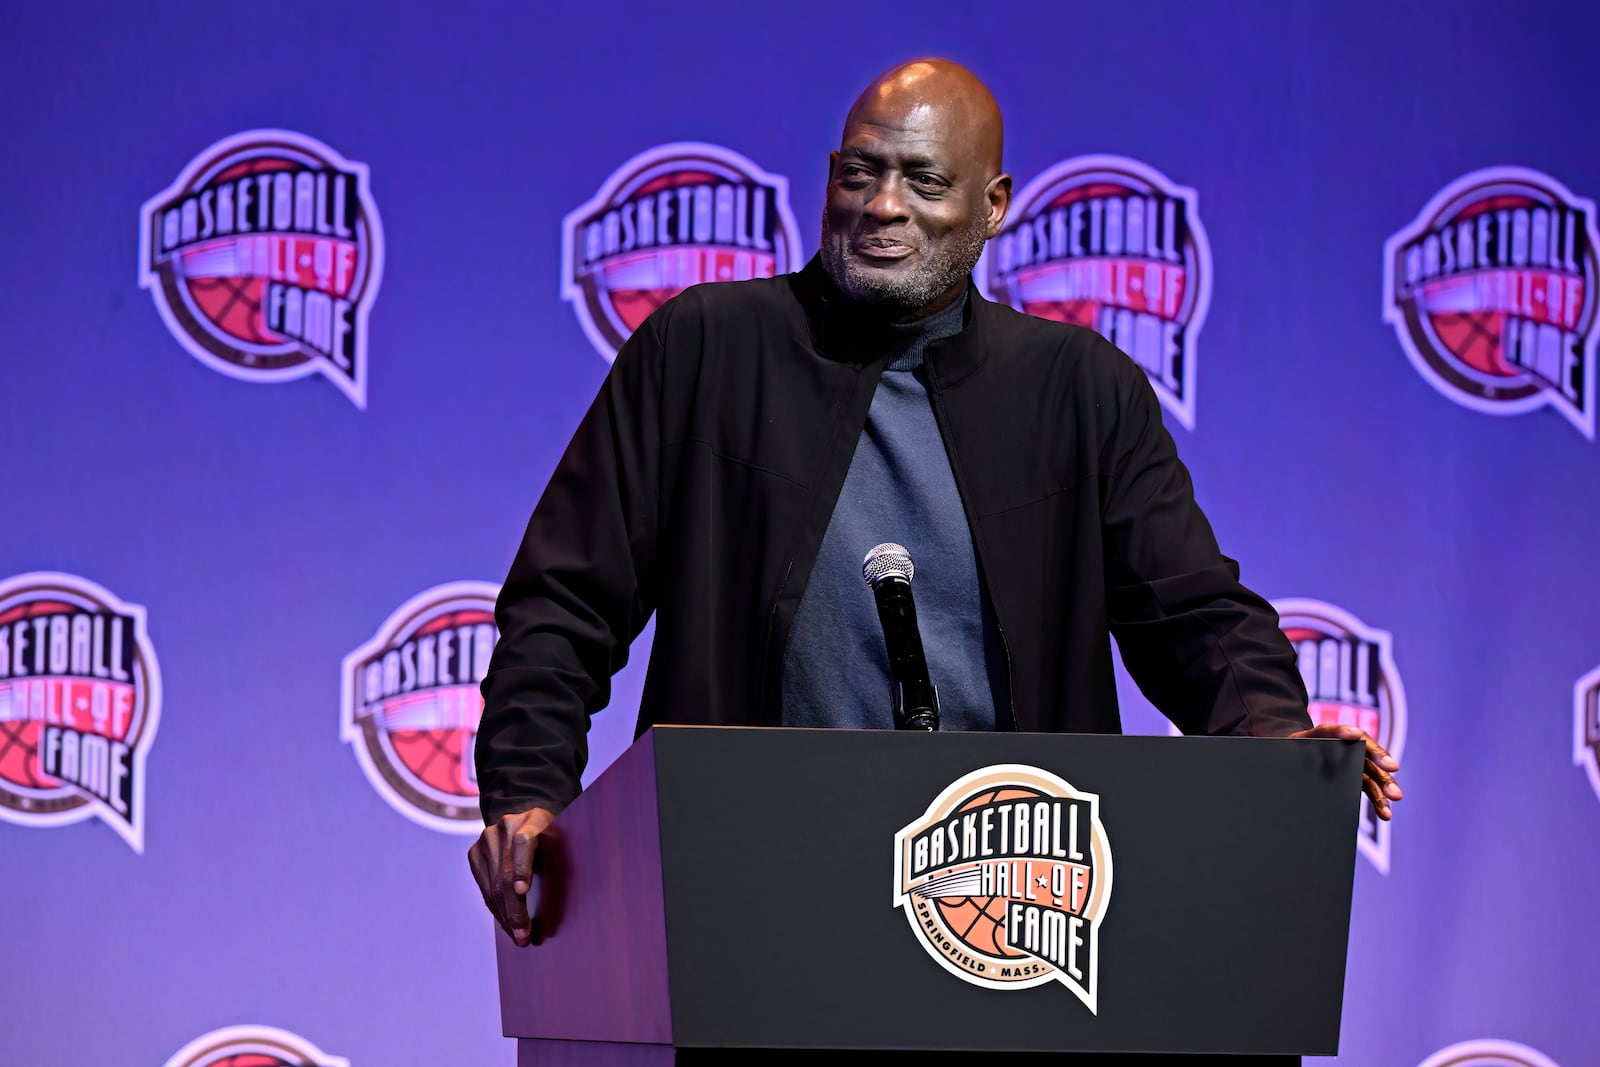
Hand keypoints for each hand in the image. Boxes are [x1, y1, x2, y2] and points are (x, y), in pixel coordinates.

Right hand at [467, 806, 556, 945]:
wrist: (527, 821)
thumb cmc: (554, 838)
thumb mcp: (563, 840)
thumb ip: (561, 858)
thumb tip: (570, 900)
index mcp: (534, 818)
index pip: (524, 840)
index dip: (522, 867)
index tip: (523, 891)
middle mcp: (507, 825)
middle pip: (506, 872)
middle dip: (515, 909)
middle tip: (524, 936)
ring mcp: (488, 838)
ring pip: (494, 885)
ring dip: (505, 916)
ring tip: (517, 936)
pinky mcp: (475, 852)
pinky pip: (484, 888)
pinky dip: (496, 909)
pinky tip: (506, 924)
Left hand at [1289, 723, 1402, 819]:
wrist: (1289, 754)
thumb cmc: (1296, 744)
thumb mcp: (1303, 738)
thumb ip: (1325, 734)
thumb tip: (1351, 735)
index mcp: (1340, 735)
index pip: (1362, 741)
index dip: (1377, 753)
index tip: (1392, 766)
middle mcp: (1352, 749)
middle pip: (1373, 763)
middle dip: (1385, 779)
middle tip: (1396, 795)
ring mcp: (1355, 764)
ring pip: (1374, 779)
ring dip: (1383, 795)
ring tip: (1388, 813)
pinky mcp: (1354, 778)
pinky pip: (1369, 788)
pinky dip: (1377, 801)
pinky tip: (1385, 814)